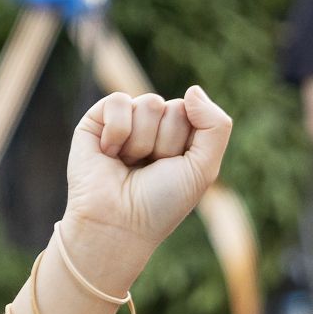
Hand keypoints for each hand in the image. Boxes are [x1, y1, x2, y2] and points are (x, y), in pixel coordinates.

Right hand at [62, 87, 231, 250]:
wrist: (118, 224)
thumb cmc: (161, 203)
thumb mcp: (203, 168)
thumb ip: (216, 126)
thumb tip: (193, 89)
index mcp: (180, 138)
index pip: (195, 113)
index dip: (187, 143)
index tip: (174, 170)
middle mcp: (154, 128)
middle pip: (175, 108)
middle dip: (166, 143)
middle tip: (150, 169)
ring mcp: (126, 122)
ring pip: (149, 104)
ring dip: (143, 142)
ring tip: (129, 164)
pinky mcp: (96, 120)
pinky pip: (120, 101)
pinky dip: (118, 132)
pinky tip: (110, 154)